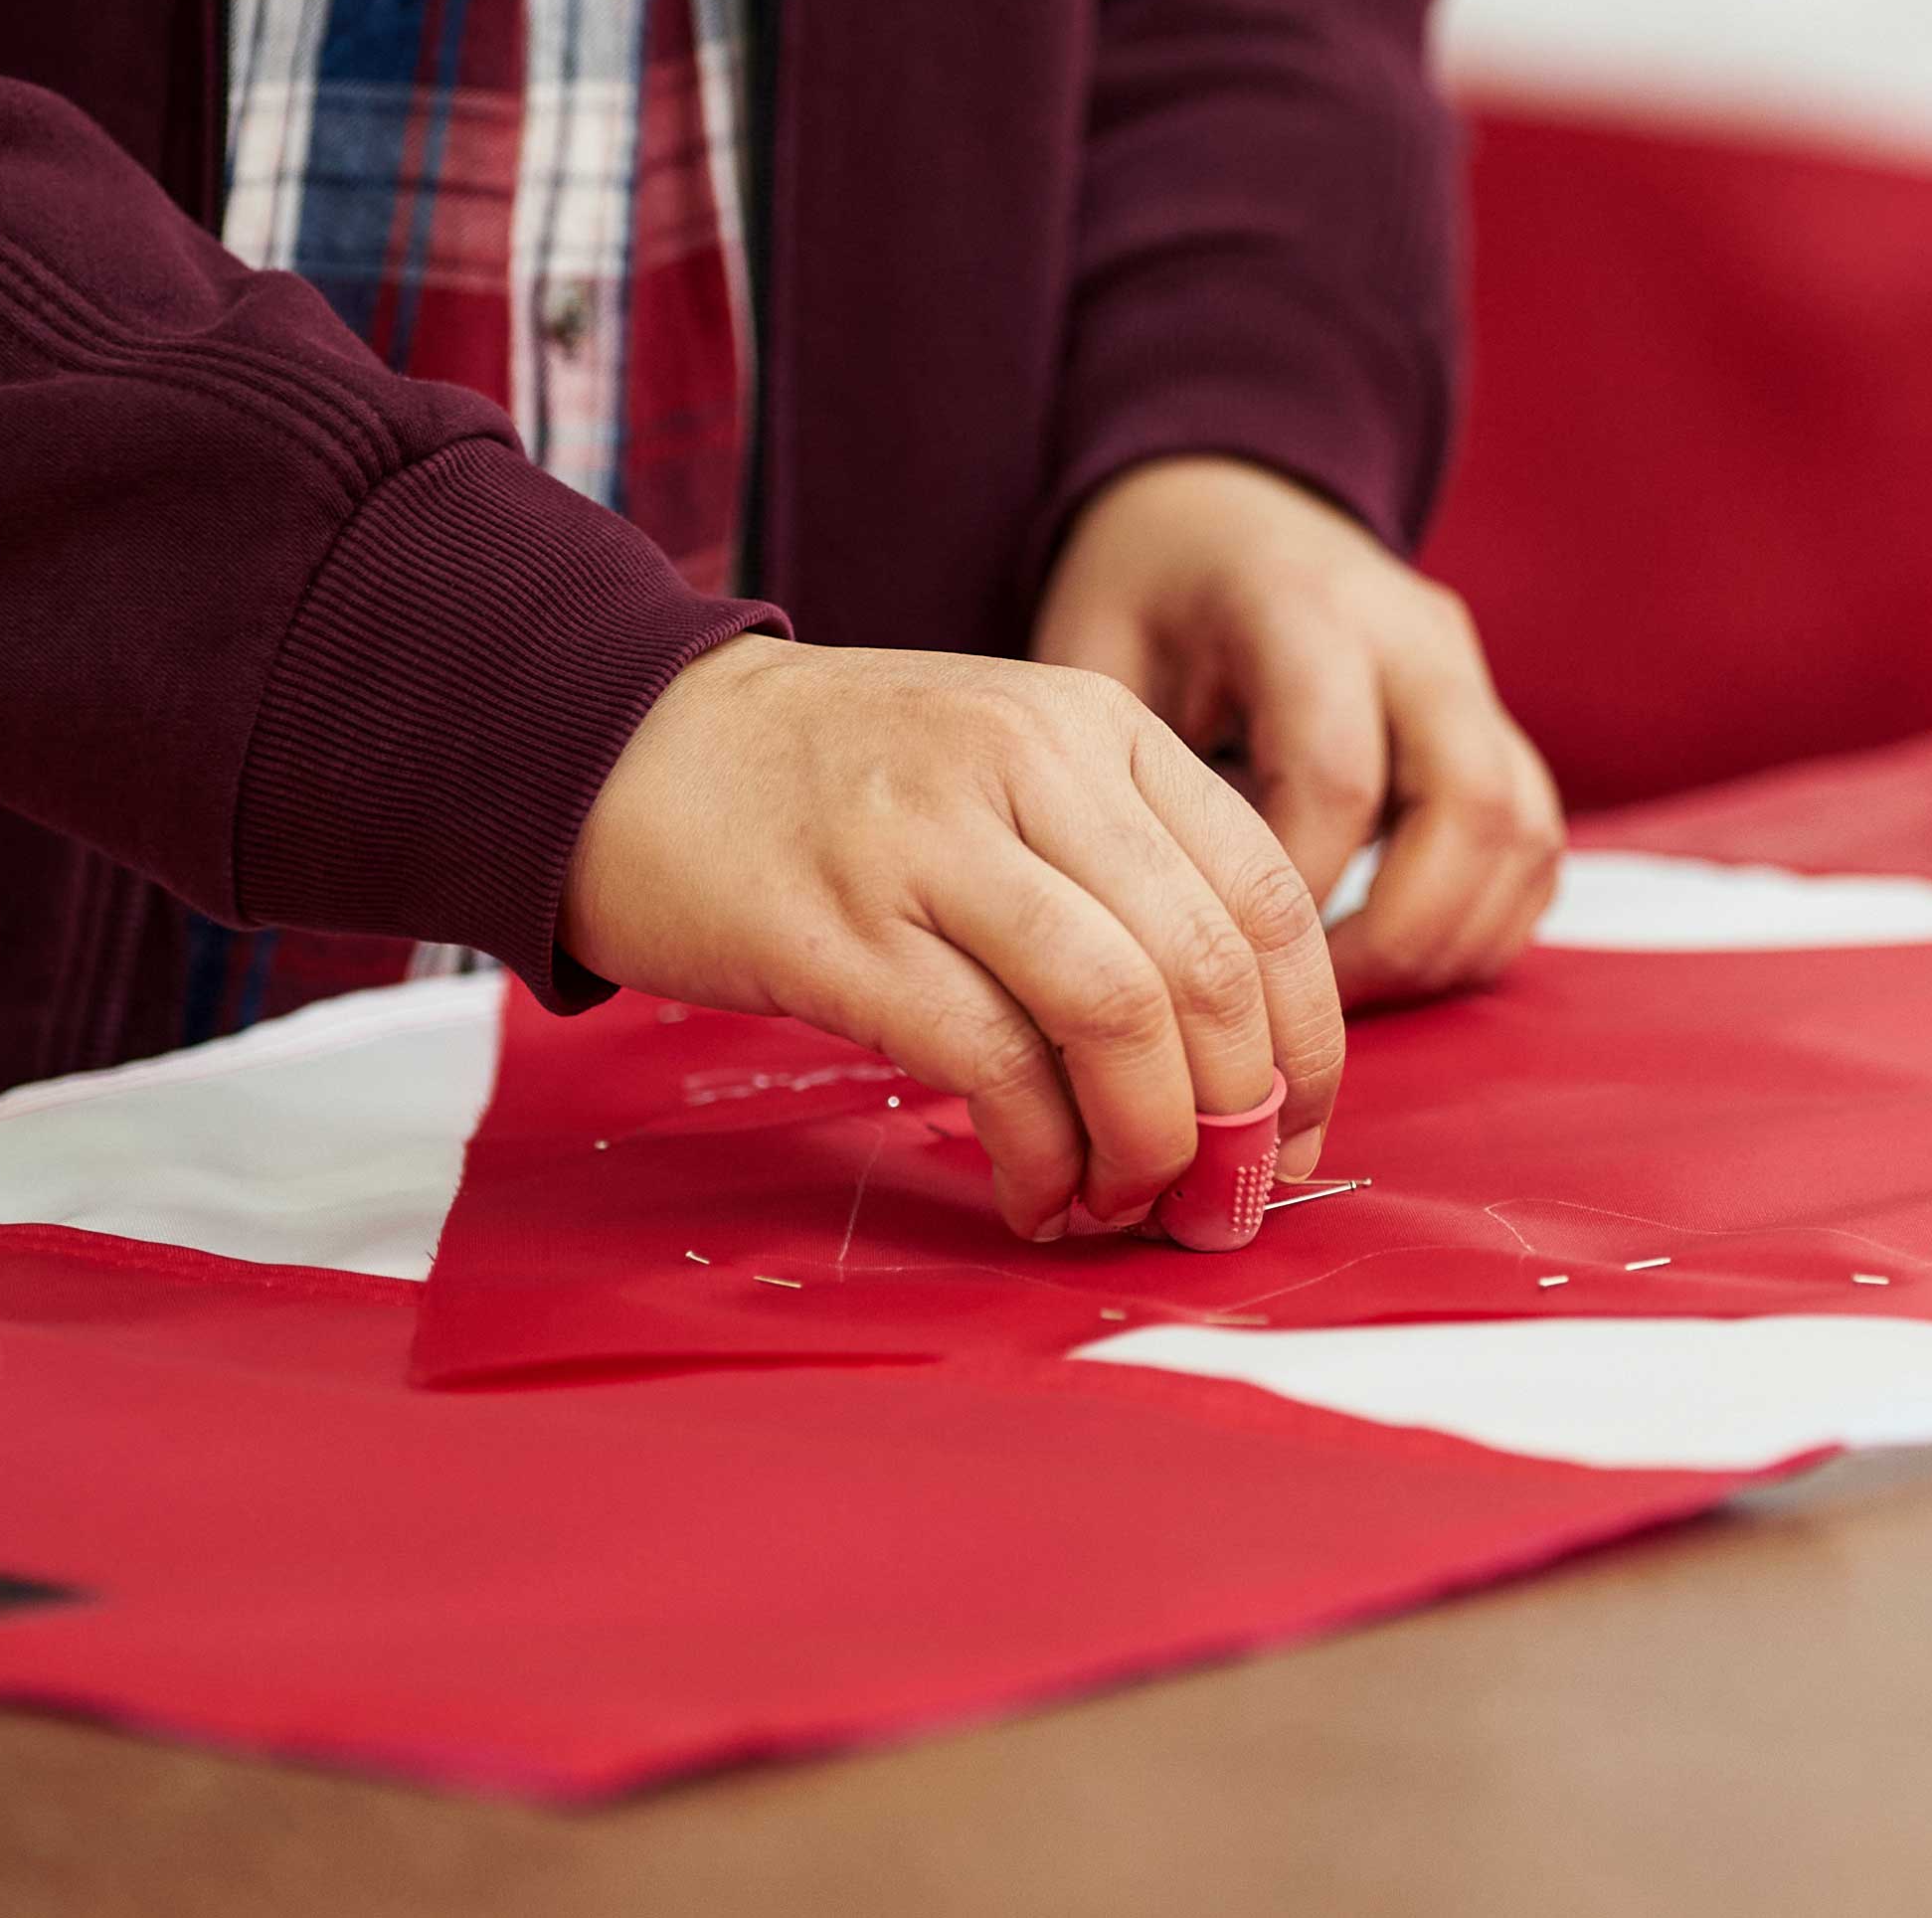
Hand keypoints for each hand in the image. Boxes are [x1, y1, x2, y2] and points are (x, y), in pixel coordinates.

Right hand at [563, 637, 1343, 1236]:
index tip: (1295, 1132)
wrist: (625, 740)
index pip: (1267, 895)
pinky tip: (1034, 1195)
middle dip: (1240, 1113)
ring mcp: (935, 843)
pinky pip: (992, 1064)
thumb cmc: (835, 786)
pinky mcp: (842, 930)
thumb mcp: (1006, 771)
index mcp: (1099, 729)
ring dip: (1149, 1142)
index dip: (1306, 1038)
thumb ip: (1119, 876)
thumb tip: (1232, 1062)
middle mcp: (1034, 767)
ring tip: (1129, 1202)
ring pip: (1117, 1014)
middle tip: (1224, 1197)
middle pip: (1205, 967)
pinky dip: (1040, 1155)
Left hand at [1035, 456, 1563, 1020]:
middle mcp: (1414, 638)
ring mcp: (1470, 678)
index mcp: (1305, 608)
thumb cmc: (1145, 590)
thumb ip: (1113, 774)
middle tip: (1306, 1013)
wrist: (1224, 504)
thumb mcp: (1091, 647)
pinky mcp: (1496, 721)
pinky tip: (1394, 965)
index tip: (1224, 977)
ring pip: (1524, 833)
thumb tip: (1122, 940)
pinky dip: (1481, 923)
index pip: (1338, 778)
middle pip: (1473, 809)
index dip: (1292, 902)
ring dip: (1450, 941)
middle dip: (1398, 938)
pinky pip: (1534, 843)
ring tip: (1344, 1001)